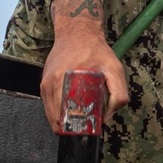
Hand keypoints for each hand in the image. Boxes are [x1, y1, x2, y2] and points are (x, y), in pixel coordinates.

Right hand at [41, 0, 129, 132]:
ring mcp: (44, 83)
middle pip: (55, 117)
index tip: (84, 130)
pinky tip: (71, 111)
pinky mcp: (44, 81)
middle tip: (84, 127)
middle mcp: (48, 84)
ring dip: (62, 120)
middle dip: (68, 126)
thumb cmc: (96, 50)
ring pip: (50, 113)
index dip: (73, 127)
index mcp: (61, 81)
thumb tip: (106, 118)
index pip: (61, 116)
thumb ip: (118, 95)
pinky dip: (58, 110)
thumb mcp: (115, 70)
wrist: (78, 32)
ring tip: (78, 121)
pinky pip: (48, 103)